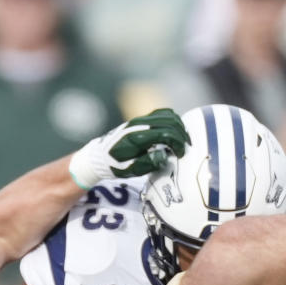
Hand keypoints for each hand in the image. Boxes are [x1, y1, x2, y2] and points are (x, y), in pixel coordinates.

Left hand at [69, 108, 190, 187]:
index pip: (166, 133)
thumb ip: (148, 162)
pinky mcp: (141, 119)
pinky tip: (175, 133)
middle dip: (182, 134)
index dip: (178, 143)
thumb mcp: (131, 170)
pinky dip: (172, 121)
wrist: (100, 155)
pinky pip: (162, 114)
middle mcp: (139, 125)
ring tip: (182, 140)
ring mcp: (140, 120)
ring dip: (179, 126)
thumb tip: (164, 155)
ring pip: (168, 114)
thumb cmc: (116, 166)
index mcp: (137, 138)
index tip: (180, 155)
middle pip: (170, 121)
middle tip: (185, 148)